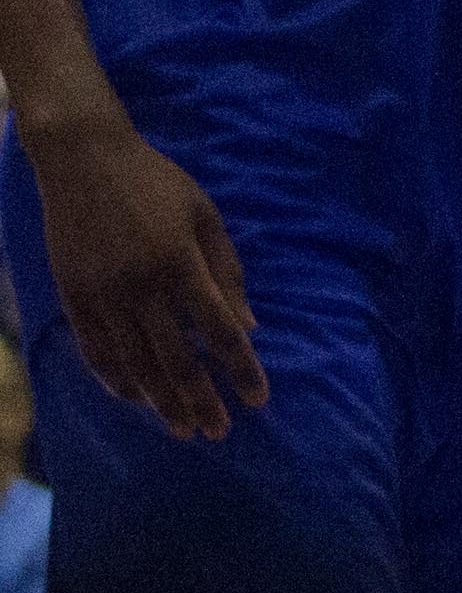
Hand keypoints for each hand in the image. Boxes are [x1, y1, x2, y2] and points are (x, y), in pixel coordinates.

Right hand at [27, 117, 263, 438]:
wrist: (84, 160)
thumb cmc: (157, 183)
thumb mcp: (205, 215)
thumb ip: (228, 271)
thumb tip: (250, 326)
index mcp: (180, 263)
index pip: (219, 330)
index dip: (240, 368)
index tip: (257, 400)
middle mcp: (140, 286)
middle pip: (175, 358)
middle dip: (200, 399)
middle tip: (218, 432)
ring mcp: (101, 295)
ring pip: (134, 362)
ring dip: (160, 400)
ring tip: (182, 428)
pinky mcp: (72, 297)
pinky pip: (95, 350)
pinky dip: (116, 379)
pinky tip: (135, 398)